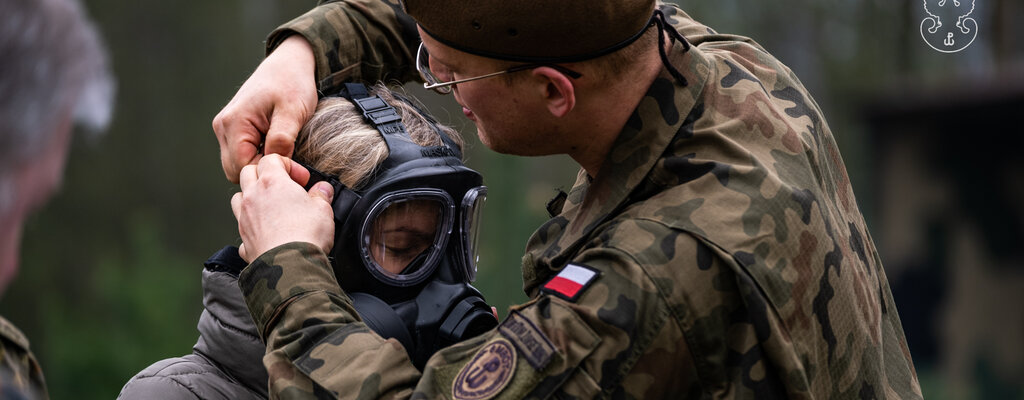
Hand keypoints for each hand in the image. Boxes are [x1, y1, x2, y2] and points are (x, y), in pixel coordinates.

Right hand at [212, 35, 317, 182]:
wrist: (288, 64)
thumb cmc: (292, 83)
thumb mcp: (293, 112)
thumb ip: (282, 139)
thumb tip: (275, 166)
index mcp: (234, 122)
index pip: (243, 167)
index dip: (268, 173)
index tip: (296, 172)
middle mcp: (223, 126)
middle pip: (236, 170)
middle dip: (262, 173)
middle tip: (293, 167)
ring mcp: (225, 128)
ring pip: (236, 164)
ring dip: (259, 165)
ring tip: (285, 155)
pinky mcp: (232, 129)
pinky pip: (240, 155)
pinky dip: (256, 157)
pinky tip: (276, 150)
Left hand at [231, 154, 334, 261]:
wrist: (290, 267)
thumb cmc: (306, 235)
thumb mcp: (323, 209)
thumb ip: (321, 195)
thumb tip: (323, 190)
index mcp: (271, 182)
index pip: (271, 159)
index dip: (288, 164)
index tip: (302, 179)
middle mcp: (253, 197)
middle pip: (249, 172)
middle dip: (265, 174)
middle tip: (285, 186)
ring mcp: (244, 219)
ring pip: (239, 197)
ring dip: (252, 197)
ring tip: (271, 206)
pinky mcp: (244, 240)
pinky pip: (243, 227)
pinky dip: (252, 226)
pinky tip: (266, 232)